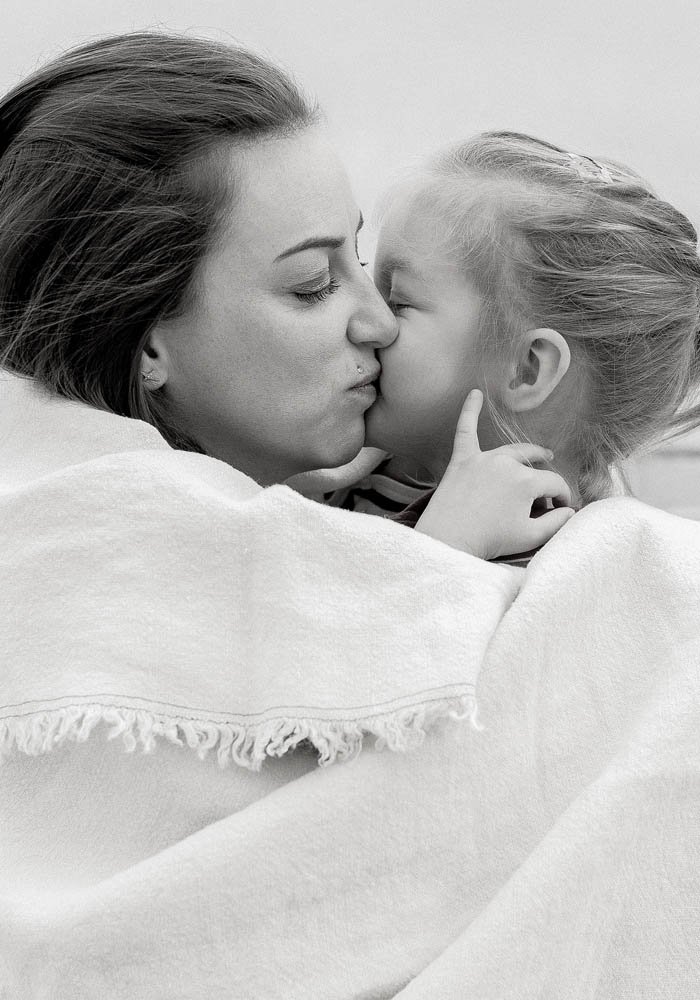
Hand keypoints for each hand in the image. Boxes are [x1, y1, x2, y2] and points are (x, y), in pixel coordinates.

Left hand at [415, 390, 574, 558]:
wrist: (447, 541)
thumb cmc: (490, 541)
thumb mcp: (531, 537)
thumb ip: (557, 523)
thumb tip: (571, 511)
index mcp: (526, 481)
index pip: (555, 484)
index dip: (563, 498)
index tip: (560, 510)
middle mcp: (506, 463)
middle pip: (535, 465)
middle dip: (546, 479)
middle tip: (549, 492)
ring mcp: (482, 459)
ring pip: (511, 450)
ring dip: (528, 454)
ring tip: (541, 454)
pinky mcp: (461, 460)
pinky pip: (465, 430)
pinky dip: (469, 411)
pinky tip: (474, 393)